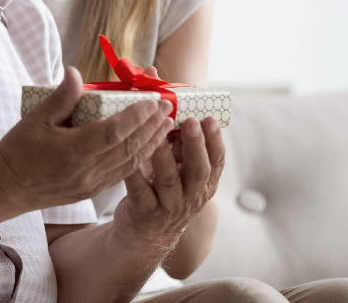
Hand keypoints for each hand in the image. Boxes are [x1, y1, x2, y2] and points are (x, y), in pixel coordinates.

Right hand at [0, 67, 173, 210]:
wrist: (7, 188)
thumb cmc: (18, 150)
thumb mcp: (35, 119)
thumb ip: (60, 97)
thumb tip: (76, 72)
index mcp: (73, 151)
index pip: (113, 132)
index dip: (135, 116)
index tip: (152, 101)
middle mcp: (87, 170)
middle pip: (128, 147)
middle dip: (151, 126)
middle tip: (168, 107)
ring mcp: (91, 183)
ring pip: (130, 163)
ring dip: (151, 143)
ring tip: (167, 125)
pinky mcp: (92, 190)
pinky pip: (123, 174)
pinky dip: (140, 159)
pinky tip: (149, 147)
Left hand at [114, 115, 224, 248]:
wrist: (146, 235)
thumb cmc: (163, 192)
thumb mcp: (180, 172)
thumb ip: (182, 148)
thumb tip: (176, 112)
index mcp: (204, 184)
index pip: (217, 161)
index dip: (215, 141)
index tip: (210, 119)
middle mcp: (191, 197)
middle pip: (198, 171)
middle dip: (195, 145)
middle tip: (191, 122)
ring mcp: (169, 207)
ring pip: (170, 182)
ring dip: (165, 159)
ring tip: (159, 139)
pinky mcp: (145, 213)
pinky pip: (140, 192)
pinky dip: (135, 175)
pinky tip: (130, 160)